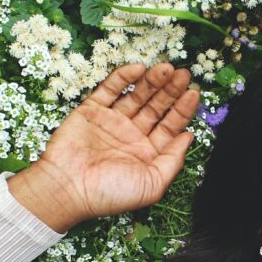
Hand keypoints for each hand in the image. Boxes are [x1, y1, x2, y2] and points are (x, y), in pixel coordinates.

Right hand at [10, 63, 199, 231]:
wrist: (67, 189)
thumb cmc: (110, 193)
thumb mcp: (152, 184)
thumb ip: (173, 160)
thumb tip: (189, 137)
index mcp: (147, 153)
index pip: (169, 126)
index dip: (182, 110)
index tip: (194, 94)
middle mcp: (131, 136)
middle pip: (156, 107)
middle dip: (170, 91)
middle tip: (184, 74)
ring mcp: (111, 122)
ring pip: (136, 95)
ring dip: (152, 81)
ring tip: (167, 68)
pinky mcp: (91, 111)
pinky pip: (109, 90)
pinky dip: (123, 78)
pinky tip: (139, 69)